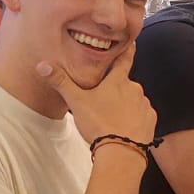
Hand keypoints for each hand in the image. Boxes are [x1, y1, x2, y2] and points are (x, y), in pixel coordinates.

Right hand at [37, 41, 155, 146]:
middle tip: (103, 102)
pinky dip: (134, 119)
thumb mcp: (76, 101)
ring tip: (111, 118)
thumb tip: (42, 65)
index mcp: (118, 81)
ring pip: (133, 100)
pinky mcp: (150, 120)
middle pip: (125, 84)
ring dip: (125, 105)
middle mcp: (135, 89)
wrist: (120, 151)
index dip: (127, 50)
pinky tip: (123, 127)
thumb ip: (61, 82)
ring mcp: (144, 105)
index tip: (132, 42)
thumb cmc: (98, 124)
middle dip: (116, 90)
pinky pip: (142, 115)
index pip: (124, 59)